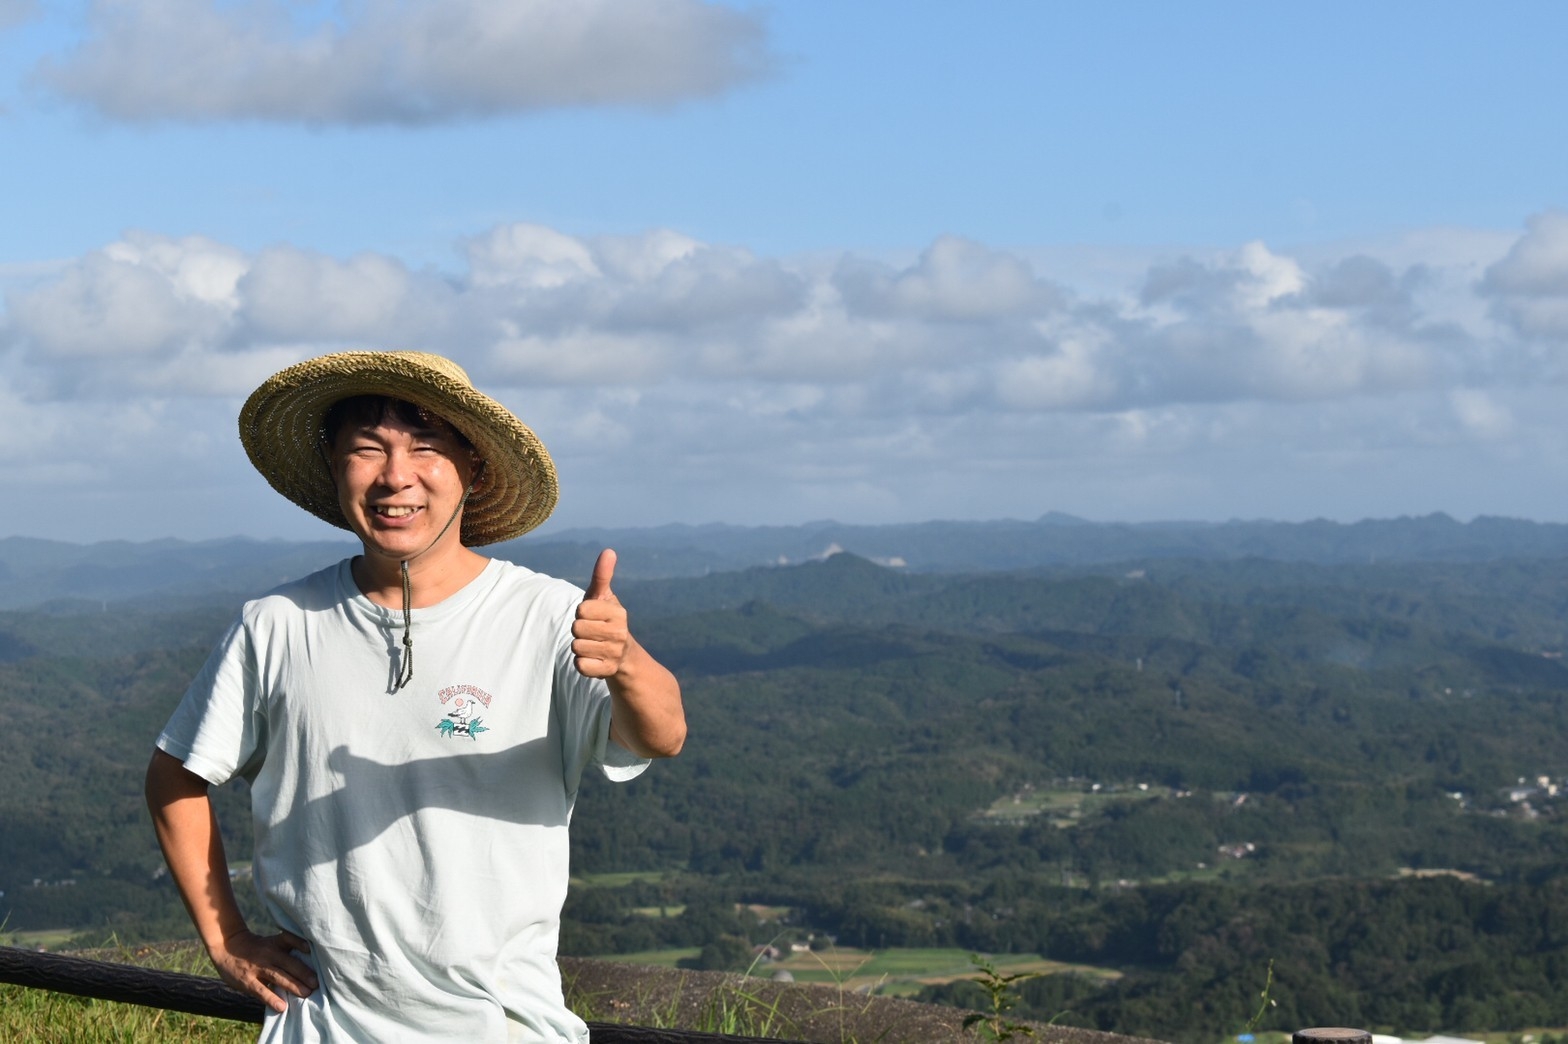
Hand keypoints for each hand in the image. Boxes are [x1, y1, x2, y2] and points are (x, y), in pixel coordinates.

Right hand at [209, 928, 316, 1013]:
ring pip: (278, 977)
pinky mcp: (247, 981)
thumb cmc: (256, 947)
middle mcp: (268, 954)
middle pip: (289, 963)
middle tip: (317, 983)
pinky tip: (282, 1006)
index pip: (289, 939)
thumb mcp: (271, 942)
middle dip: (304, 973)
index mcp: (275, 943)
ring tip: (306, 993)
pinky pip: (261, 991)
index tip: (312, 950)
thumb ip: (287, 949)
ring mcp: (257, 968)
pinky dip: (272, 999)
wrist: (227, 947)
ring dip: (293, 985)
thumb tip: (311, 959)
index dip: (300, 943)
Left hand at [573, 549, 629, 678]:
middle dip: (579, 630)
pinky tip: (593, 659)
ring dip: (580, 646)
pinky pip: (580, 665)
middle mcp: (620, 633)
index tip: (592, 615)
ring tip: (593, 645)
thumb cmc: (606, 619)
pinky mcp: (607, 671)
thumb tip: (608, 551)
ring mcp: (614, 653)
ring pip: (576, 647)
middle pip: (577, 628)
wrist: (623, 654)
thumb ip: (603, 575)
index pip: (582, 609)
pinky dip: (582, 663)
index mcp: (618, 613)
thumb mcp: (603, 597)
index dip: (582, 612)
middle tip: (592, 632)